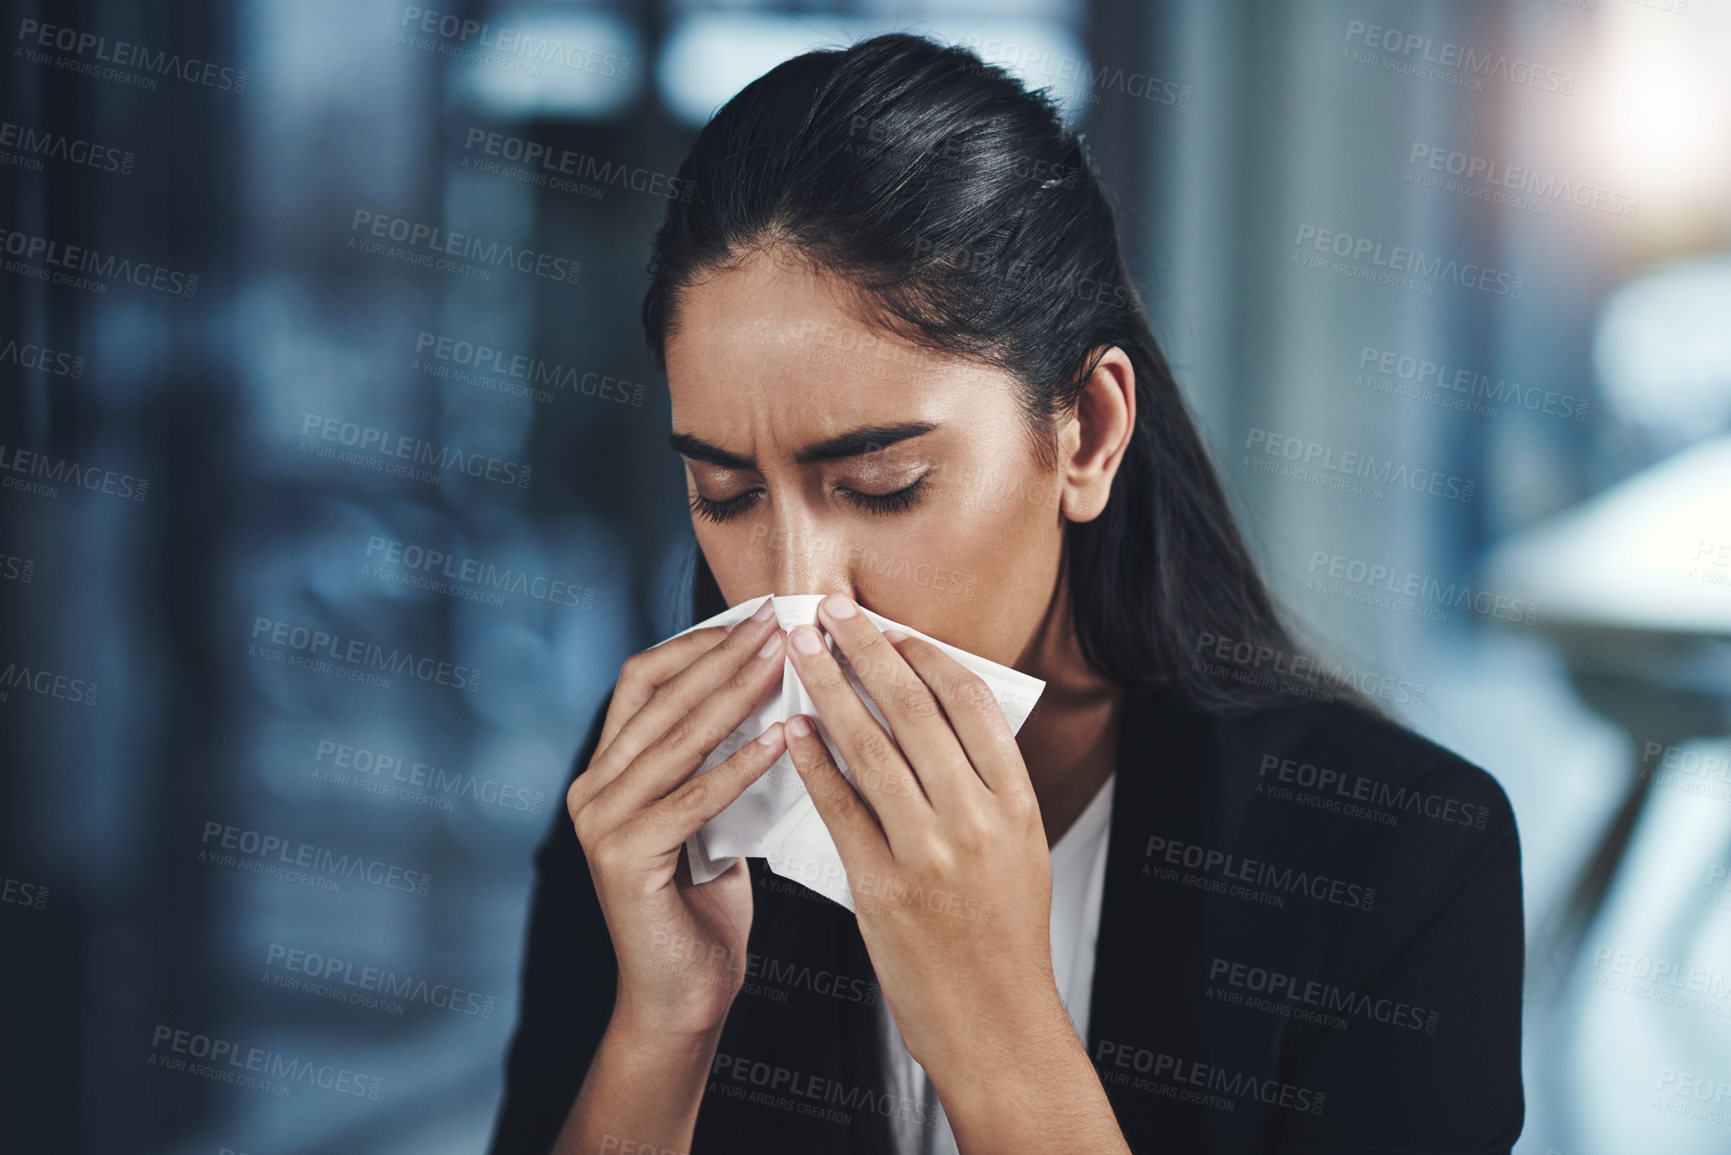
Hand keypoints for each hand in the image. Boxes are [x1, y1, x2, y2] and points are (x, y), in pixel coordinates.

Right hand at [566, 600, 788, 1039]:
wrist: (682, 996)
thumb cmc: (704, 905)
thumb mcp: (712, 815)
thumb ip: (718, 758)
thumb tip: (775, 690)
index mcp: (607, 770)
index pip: (644, 679)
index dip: (698, 643)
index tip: (757, 618)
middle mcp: (591, 788)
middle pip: (659, 697)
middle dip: (723, 655)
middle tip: (778, 623)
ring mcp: (600, 822)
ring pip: (675, 739)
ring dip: (735, 694)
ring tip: (785, 662)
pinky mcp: (623, 857)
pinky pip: (691, 798)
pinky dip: (739, 764)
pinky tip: (783, 737)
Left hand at [781, 594, 1068, 1076]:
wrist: (995, 1025)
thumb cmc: (1003, 938)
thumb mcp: (1020, 851)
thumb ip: (985, 787)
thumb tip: (935, 716)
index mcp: (1017, 805)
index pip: (971, 705)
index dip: (925, 657)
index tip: (891, 629)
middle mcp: (978, 821)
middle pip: (916, 711)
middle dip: (867, 652)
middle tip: (830, 613)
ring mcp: (930, 855)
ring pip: (872, 749)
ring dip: (829, 690)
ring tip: (800, 653)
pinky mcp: (883, 889)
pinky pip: (840, 807)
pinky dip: (813, 761)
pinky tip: (791, 730)